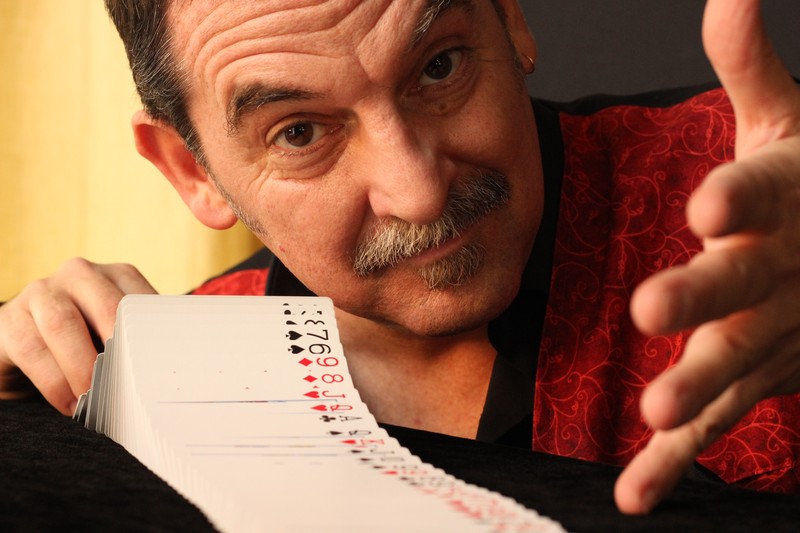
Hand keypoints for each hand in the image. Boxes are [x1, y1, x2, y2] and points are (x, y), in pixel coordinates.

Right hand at [0, 258, 155, 414]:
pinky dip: (54, 382)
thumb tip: (169, 371)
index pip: (140, 299)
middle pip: (105, 307)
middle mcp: (79, 275)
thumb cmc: (88, 345)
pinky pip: (32, 348)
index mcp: (115, 276)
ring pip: (62, 324)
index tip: (163, 367)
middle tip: (131, 387)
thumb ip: (141, 343)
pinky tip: (69, 404)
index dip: (151, 334)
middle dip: (119, 350)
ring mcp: (41, 292)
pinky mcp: (10, 319)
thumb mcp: (117, 338)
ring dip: (82, 368)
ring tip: (96, 401)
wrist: (29, 350)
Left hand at [615, 0, 799, 512]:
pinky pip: (713, 422)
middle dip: (702, 298)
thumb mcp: (789, 121)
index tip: (709, 199)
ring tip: (652, 412)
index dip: (740, 195)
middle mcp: (781, 272)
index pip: (763, 192)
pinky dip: (673, 459)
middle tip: (654, 307)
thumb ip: (750, 66)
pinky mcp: (758, 379)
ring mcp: (774, 335)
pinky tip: (632, 492)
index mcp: (785, 201)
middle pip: (742, 287)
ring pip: (730, 365)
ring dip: (693, 391)